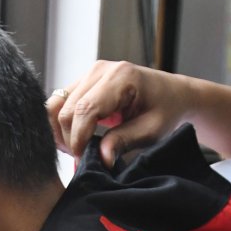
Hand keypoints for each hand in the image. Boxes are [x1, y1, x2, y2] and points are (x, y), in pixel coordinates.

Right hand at [46, 60, 195, 166]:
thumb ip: (124, 141)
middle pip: (66, 109)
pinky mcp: (84, 80)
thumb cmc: (166, 110)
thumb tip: (101, 159)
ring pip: (57, 106)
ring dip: (62, 131)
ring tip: (77, 148)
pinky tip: (77, 137)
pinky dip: (63, 123)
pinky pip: (61, 102)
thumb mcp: (151, 130)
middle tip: (82, 159)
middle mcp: (100, 70)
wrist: (173, 95)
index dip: (78, 139)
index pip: (85, 110)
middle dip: (69, 138)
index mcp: (120, 77)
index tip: (83, 160)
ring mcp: (90, 73)